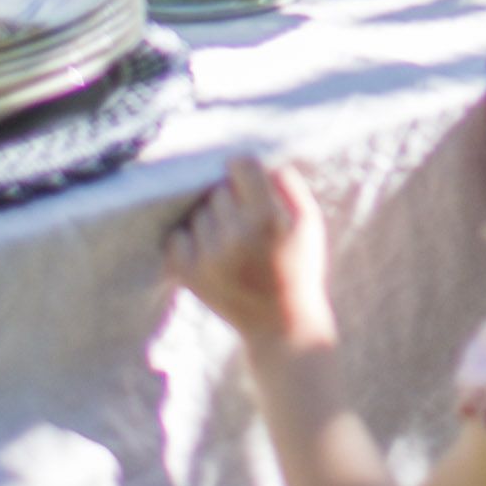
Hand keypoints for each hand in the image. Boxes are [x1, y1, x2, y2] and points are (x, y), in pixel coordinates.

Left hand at [167, 151, 334, 345]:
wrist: (281, 325)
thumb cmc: (299, 267)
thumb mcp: (309, 221)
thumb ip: (287, 183)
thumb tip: (258, 159)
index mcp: (265, 218)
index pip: (240, 164)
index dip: (245, 170)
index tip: (249, 181)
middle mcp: (233, 235)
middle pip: (218, 189)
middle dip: (231, 197)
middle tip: (247, 220)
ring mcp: (207, 256)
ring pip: (198, 212)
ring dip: (212, 219)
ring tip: (232, 239)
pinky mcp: (189, 274)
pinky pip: (177, 236)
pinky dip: (190, 239)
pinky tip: (211, 250)